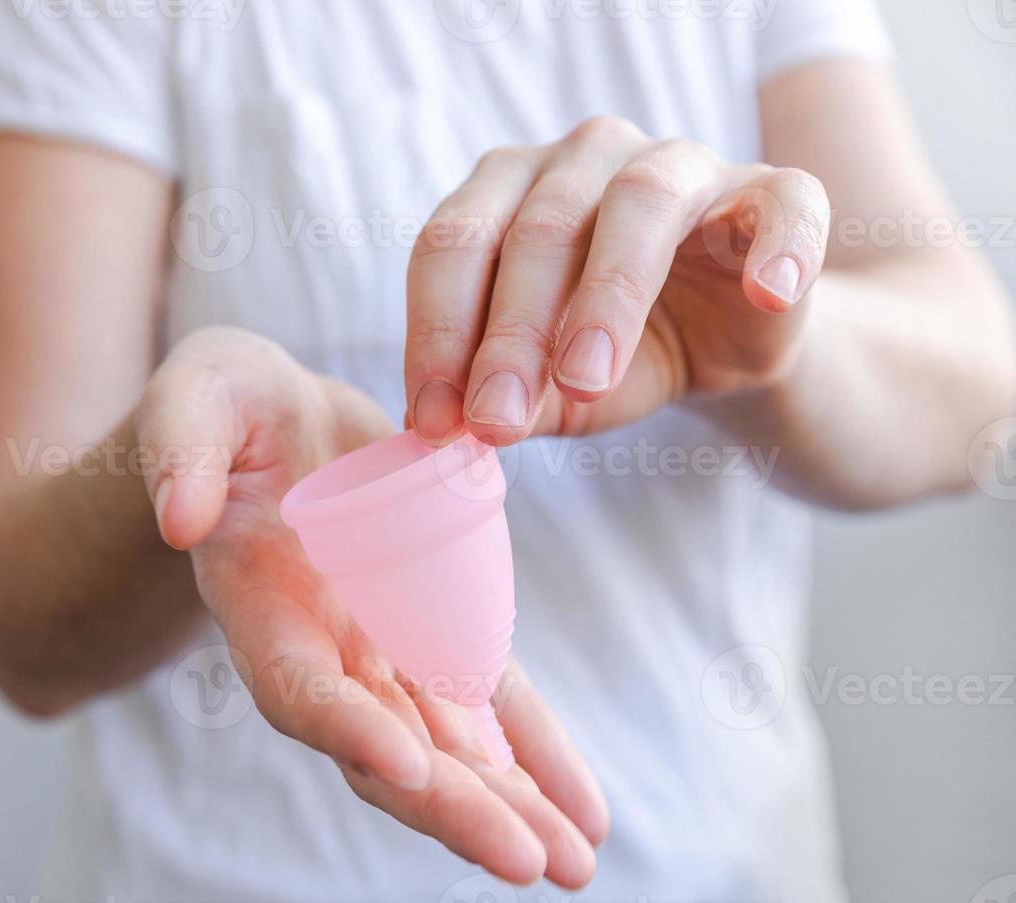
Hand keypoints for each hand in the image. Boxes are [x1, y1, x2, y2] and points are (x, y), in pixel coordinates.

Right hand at [136, 327, 608, 885]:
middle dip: (452, 807)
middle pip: (384, 746)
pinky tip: (582, 811)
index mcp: (257, 602)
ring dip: (508, 804)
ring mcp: (379, 649)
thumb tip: (180, 517)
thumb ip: (180, 451)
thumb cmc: (223, 405)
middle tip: (528, 862)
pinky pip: (487, 702)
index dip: (345, 726)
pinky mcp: (432, 628)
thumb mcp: (193, 401)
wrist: (274, 420)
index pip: (295, 684)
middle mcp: (318, 649)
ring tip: (577, 862)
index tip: (405, 767)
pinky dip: (534, 753)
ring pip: (444, 744)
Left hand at [404, 115, 831, 443]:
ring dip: (608, 296)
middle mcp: (586, 157)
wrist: (722, 350)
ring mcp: (681, 163)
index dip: (437, 333)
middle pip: (538, 228)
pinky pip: (784, 202)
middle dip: (511, 334)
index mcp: (509, 189)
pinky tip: (769, 294)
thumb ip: (501, 398)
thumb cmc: (613, 354)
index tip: (434, 422)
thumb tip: (445, 429)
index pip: (454, 245)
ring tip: (586, 381)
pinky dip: (778, 245)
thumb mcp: (546, 390)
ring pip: (640, 202)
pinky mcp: (773, 191)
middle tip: (496, 420)